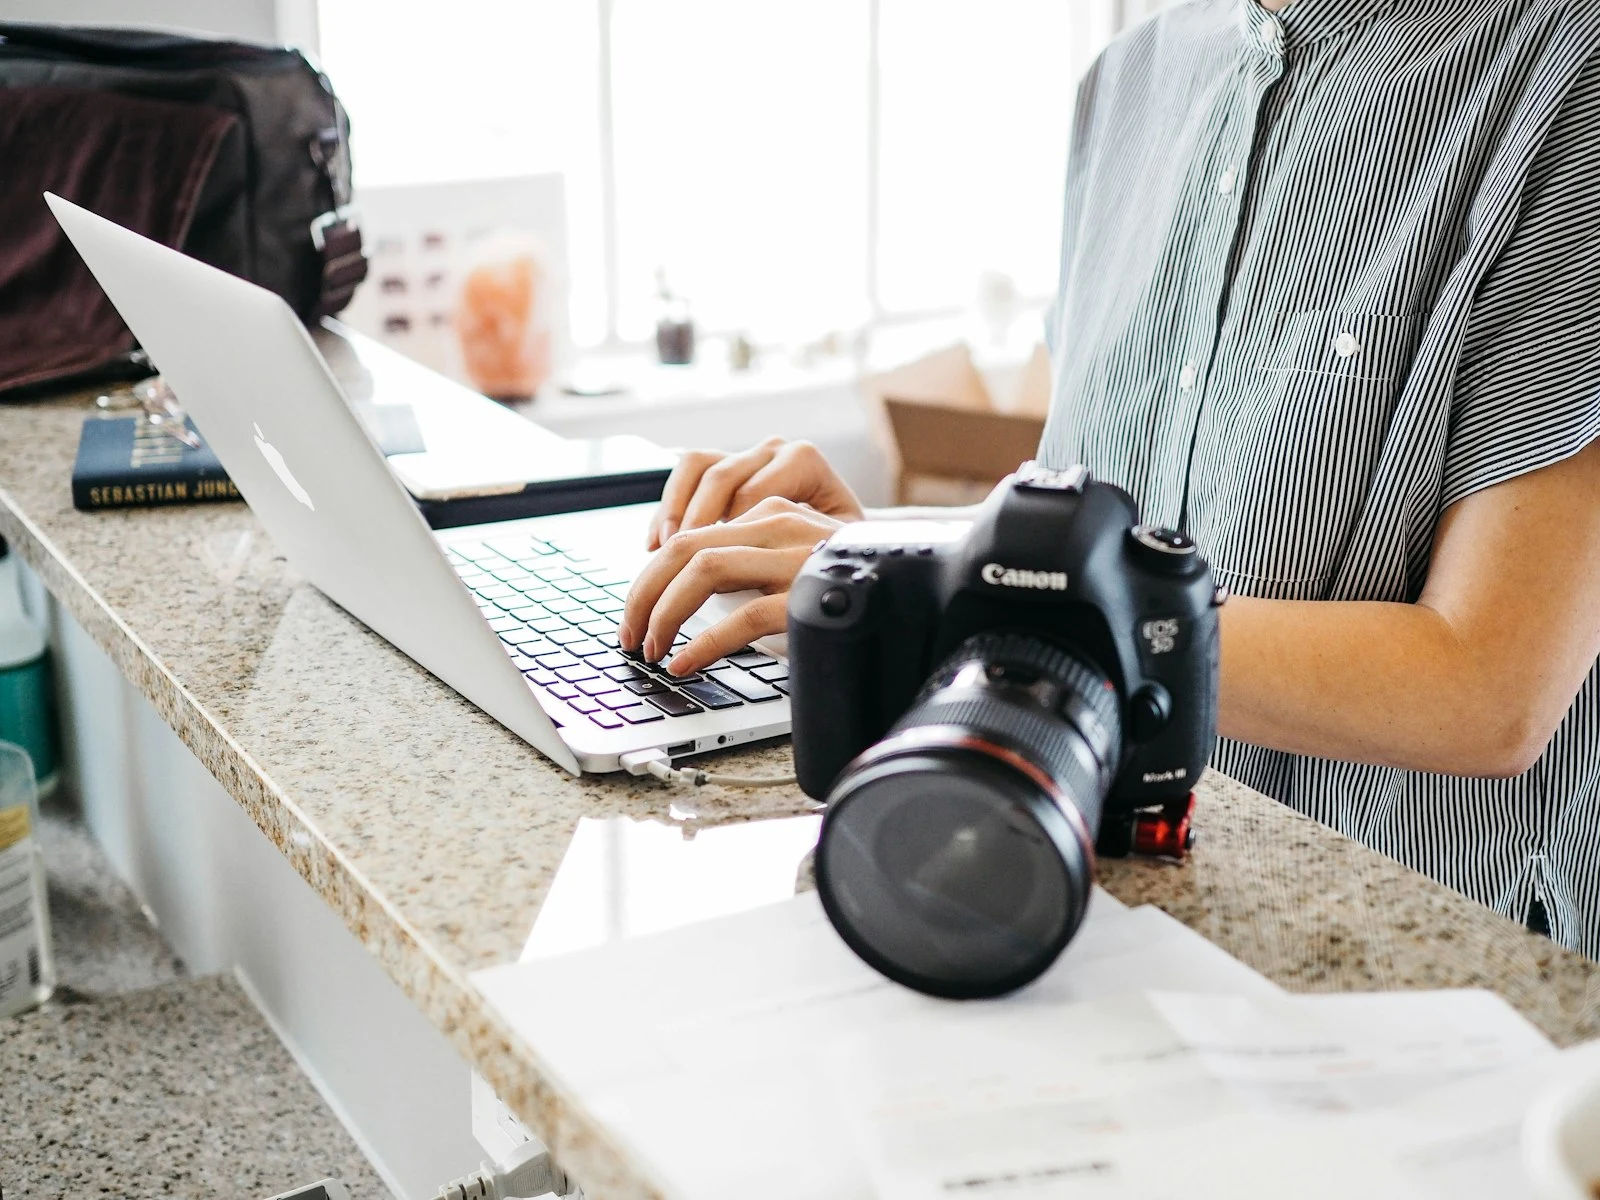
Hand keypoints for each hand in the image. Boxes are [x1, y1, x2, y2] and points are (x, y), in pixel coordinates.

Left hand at [620, 497, 843, 674]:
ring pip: (704, 570)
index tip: (637, 611)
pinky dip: (704, 642)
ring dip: (665, 613)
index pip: (692, 533)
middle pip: (686, 546)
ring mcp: (796, 557)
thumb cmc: (850, 588)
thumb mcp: (791, 567)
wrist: (918, 589)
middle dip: (644, 592)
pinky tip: (687, 662)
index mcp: (773, 512)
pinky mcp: (810, 594)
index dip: (651, 574)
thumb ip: (748, 567)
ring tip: (652, 649)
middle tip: (629, 634)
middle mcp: (781, 525)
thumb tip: (681, 602)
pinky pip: (743, 616)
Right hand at [647, 436, 863, 549]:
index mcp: (804, 463)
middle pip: (719, 478)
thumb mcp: (830, 550)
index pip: (754, 494)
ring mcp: (748, 454)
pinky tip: (656, 542)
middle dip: (692, 526)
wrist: (843, 534)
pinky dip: (668, 506)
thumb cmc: (837, 546)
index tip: (711, 567)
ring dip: (674, 511)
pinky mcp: (726, 465)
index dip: (728, 532)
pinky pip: (687, 472)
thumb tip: (768, 588)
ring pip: (697, 467)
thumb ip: (801, 555)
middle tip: (676, 568)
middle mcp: (774, 451)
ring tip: (662, 550)